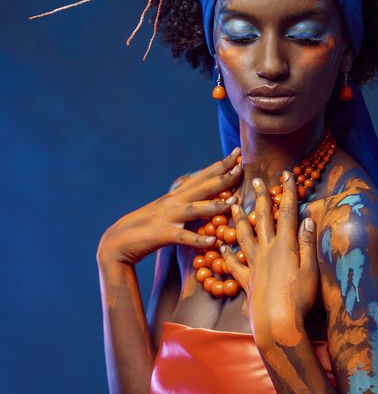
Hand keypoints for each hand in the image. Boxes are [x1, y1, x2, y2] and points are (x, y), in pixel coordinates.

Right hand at [96, 149, 242, 266]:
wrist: (119, 240)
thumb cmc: (148, 228)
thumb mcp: (170, 211)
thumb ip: (188, 203)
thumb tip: (208, 199)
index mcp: (178, 195)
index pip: (203, 176)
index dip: (221, 164)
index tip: (238, 152)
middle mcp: (175, 201)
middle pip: (203, 186)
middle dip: (223, 175)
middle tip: (242, 165)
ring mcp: (169, 216)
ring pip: (196, 208)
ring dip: (216, 204)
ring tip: (234, 201)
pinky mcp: (163, 234)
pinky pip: (183, 237)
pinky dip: (198, 239)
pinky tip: (213, 241)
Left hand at [221, 170, 318, 347]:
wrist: (277, 325)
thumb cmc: (299, 300)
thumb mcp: (310, 270)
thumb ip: (307, 244)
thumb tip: (307, 219)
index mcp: (285, 246)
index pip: (288, 213)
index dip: (288, 192)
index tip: (286, 174)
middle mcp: (267, 251)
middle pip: (263, 219)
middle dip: (260, 197)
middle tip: (254, 180)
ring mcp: (254, 265)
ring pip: (244, 236)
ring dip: (239, 219)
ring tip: (232, 204)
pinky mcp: (246, 281)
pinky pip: (234, 264)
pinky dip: (228, 253)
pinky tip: (222, 245)